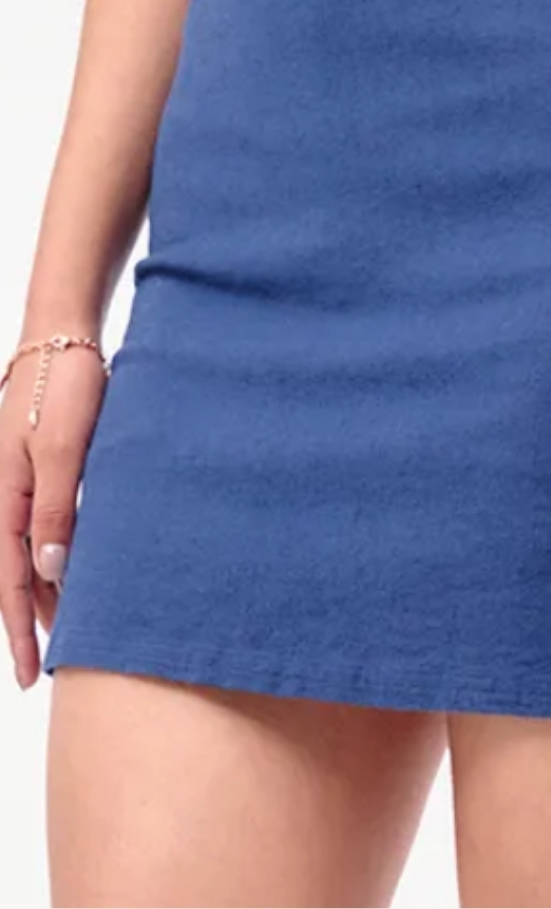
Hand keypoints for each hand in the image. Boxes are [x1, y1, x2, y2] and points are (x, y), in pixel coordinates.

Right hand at [0, 344, 106, 689]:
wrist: (63, 340)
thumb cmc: (60, 388)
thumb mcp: (58, 450)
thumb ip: (53, 509)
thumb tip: (51, 569)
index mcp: (2, 498)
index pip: (8, 581)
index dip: (17, 630)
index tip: (28, 675)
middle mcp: (7, 496)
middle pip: (16, 575)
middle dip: (32, 621)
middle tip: (51, 667)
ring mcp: (23, 483)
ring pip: (32, 554)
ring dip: (50, 592)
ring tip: (72, 630)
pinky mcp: (44, 470)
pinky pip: (46, 526)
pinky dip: (60, 556)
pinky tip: (79, 571)